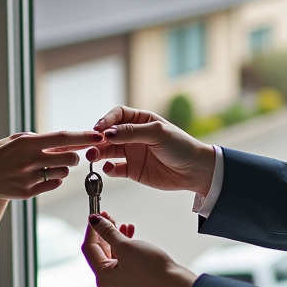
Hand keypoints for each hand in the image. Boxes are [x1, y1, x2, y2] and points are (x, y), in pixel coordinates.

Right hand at [0, 130, 102, 202]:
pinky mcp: (28, 193)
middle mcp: (29, 160)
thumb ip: (36, 138)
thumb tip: (63, 139)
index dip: (83, 137)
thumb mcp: (12, 140)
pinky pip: (54, 184)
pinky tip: (44, 175)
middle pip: (69, 158)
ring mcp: (29, 178)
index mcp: (27, 144)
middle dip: (75, 155)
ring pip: (63, 172)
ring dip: (63, 168)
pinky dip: (54, 179)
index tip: (99, 136)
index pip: (63, 138)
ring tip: (50, 165)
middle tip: (70, 154)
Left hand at [82, 211, 196, 286]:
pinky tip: (131, 234)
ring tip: (122, 223)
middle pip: (101, 251)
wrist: (175, 285)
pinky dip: (126, 246)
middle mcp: (109, 282)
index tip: (95, 215)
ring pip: (113, 254)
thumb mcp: (126, 246)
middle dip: (104, 232)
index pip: (89, 249)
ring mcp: (122, 281)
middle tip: (107, 215)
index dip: (92, 230)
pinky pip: (124, 259)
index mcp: (103, 277)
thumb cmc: (151, 270)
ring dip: (116, 237)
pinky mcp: (134, 279)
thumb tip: (94, 221)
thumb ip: (108, 232)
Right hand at [85, 106, 215, 194]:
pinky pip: (115, 169)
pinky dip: (109, 170)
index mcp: (141, 121)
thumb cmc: (181, 146)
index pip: (117, 115)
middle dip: (98, 139)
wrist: (195, 171)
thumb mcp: (158, 133)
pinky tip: (108, 170)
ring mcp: (132, 153)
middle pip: (109, 134)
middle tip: (90, 146)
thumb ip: (132, 132)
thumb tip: (107, 133)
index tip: (98, 129)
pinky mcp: (133, 170)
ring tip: (92, 157)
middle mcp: (134, 136)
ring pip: (109, 151)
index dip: (106, 120)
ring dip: (99, 153)